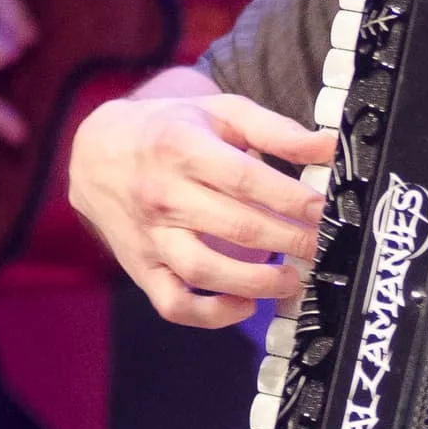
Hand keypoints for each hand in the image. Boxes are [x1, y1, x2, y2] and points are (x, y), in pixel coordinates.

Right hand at [67, 89, 334, 326]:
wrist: (96, 152)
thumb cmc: (171, 129)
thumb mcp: (221, 113)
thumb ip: (277, 130)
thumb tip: (331, 146)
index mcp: (184, 148)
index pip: (246, 179)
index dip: (292, 198)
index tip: (326, 211)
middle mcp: (163, 194)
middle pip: (236, 227)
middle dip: (290, 241)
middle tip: (323, 246)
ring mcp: (150, 235)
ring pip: (203, 270)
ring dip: (256, 281)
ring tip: (293, 280)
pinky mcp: (142, 267)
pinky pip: (173, 303)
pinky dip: (210, 315)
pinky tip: (245, 305)